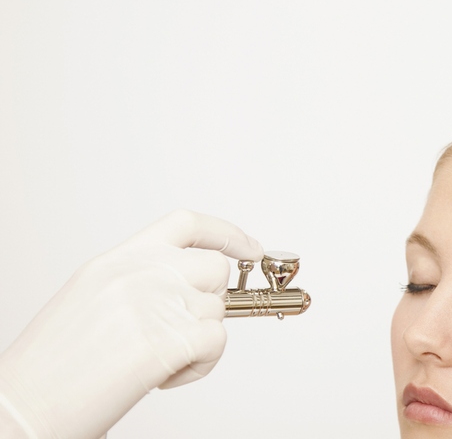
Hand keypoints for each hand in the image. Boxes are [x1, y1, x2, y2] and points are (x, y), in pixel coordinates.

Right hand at [0, 210, 261, 438]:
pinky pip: (217, 341)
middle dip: (212, 300)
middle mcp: (139, 273)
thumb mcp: (93, 300)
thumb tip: (188, 290)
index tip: (250, 248)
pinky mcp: (167, 339)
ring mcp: (154, 302)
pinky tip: (167, 377)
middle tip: (187, 330)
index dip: (225, 233)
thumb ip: (141, 283)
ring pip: (218, 309)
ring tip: (160, 362)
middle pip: (214, 268)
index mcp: (117, 260)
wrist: (23, 405)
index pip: (186, 225)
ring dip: (200, 340)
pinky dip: (202, 365)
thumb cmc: (53, 366)